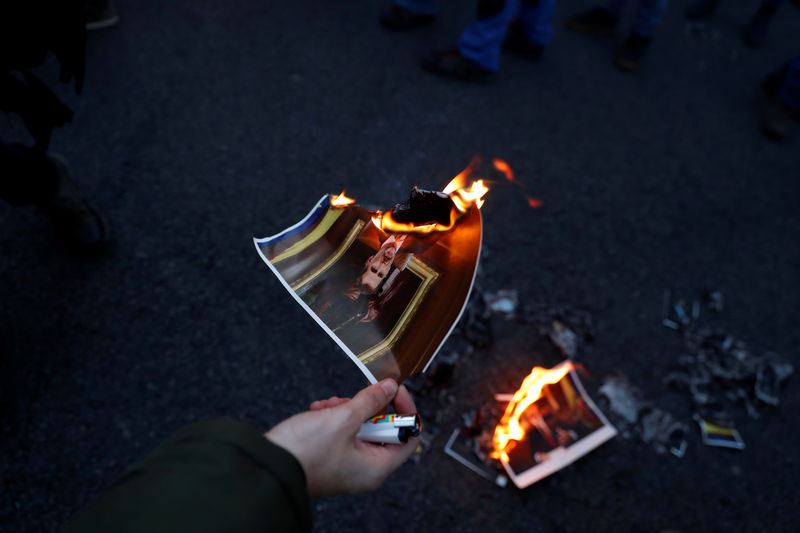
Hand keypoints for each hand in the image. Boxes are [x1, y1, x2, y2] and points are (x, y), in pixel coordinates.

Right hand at [265, 379, 416, 496]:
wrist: (268, 466)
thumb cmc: (305, 451)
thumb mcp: (343, 418)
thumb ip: (370, 400)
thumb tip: (390, 387)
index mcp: (376, 468)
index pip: (408, 437)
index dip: (405, 410)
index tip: (394, 389)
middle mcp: (365, 471)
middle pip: (383, 430)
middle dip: (367, 407)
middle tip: (353, 396)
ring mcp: (347, 466)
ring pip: (360, 428)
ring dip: (347, 410)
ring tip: (329, 404)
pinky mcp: (330, 459)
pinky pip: (342, 434)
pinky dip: (333, 418)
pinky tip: (319, 411)